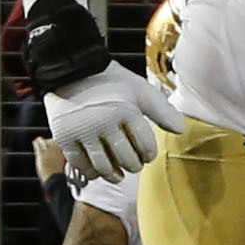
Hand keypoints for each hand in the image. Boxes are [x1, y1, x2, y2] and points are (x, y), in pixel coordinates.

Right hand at [39, 57, 174, 180]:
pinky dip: (91, 171)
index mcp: (126, 110)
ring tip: (117, 174)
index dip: (149, 154)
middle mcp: (104, 121)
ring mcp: (83, 130)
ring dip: (113, 175)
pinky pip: (80, 165)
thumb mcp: (139, 90)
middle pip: (126, 160)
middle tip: (133, 164)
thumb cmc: (111, 82)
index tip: (146, 155)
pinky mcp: (64, 136)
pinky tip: (97, 169)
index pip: (146, 146)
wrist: (73, 69)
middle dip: (133, 166)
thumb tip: (180, 130)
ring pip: (103, 167)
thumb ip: (161, 110)